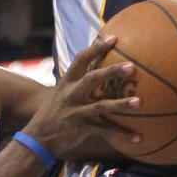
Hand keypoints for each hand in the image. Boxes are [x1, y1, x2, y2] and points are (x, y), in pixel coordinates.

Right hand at [21, 35, 142, 160]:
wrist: (37, 138)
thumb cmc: (52, 114)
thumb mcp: (59, 93)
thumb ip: (76, 82)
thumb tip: (94, 68)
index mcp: (67, 82)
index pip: (81, 59)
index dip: (97, 48)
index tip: (114, 38)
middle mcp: (71, 95)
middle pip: (93, 78)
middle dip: (112, 71)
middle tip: (132, 67)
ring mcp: (77, 112)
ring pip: (101, 106)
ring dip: (121, 104)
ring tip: (139, 102)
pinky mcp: (82, 128)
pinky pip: (105, 131)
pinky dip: (122, 135)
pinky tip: (138, 138)